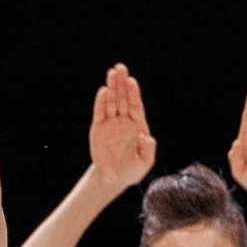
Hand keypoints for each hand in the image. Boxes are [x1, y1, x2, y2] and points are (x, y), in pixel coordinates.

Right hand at [87, 65, 155, 187]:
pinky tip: (103, 91)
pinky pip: (100, 113)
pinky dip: (101, 102)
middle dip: (122, 83)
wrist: (114, 179)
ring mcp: (110, 123)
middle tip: (121, 67)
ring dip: (112, 87)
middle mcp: (123, 121)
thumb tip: (147, 137)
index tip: (131, 81)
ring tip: (112, 72)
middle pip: (123, 99)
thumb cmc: (132, 171)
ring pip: (111, 102)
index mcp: (137, 125)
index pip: (135, 106)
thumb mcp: (144, 163)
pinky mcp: (98, 128)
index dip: (134, 93)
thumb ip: (148, 150)